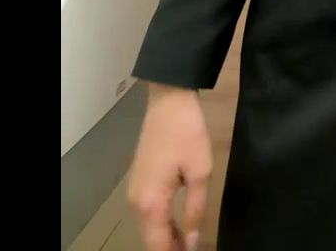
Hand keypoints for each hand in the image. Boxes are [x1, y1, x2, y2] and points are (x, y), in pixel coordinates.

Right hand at [128, 84, 212, 250]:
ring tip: (189, 242)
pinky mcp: (139, 180)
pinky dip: (161, 222)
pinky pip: (149, 211)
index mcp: (151, 202)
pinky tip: (179, 224)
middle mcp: (137, 201)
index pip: (159, 244)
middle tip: (193, 249)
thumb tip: (192, 241)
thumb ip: (195, 209)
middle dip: (170, 248)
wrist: (169, 101)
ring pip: (149, 225)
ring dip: (166, 237)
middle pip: (151, 238)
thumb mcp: (200, 172)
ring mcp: (135, 190)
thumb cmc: (187, 134)